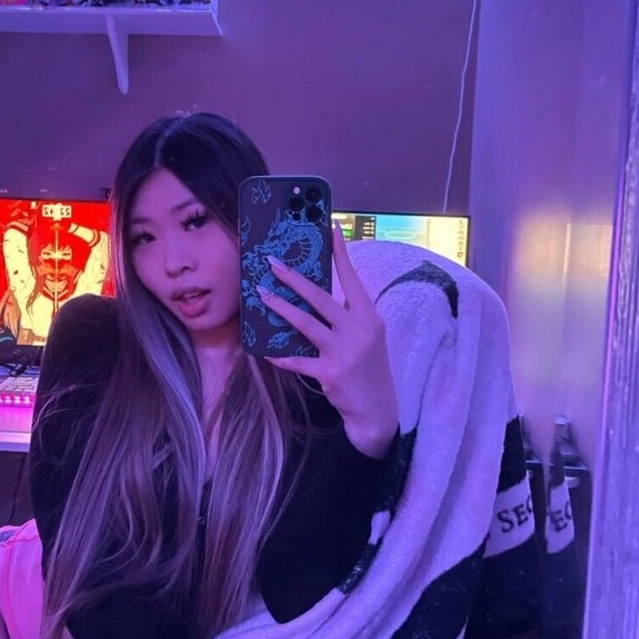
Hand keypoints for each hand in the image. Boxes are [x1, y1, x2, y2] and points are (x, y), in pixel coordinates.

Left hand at [259, 221, 398, 457]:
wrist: (378, 411)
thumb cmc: (368, 368)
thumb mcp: (367, 337)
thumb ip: (347, 315)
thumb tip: (315, 294)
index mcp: (369, 317)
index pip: (352, 279)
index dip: (340, 253)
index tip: (330, 227)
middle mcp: (359, 330)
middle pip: (321, 297)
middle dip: (293, 278)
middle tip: (272, 263)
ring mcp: (344, 352)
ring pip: (306, 323)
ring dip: (280, 307)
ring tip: (261, 294)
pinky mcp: (330, 373)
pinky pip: (298, 361)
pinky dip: (280, 356)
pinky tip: (265, 352)